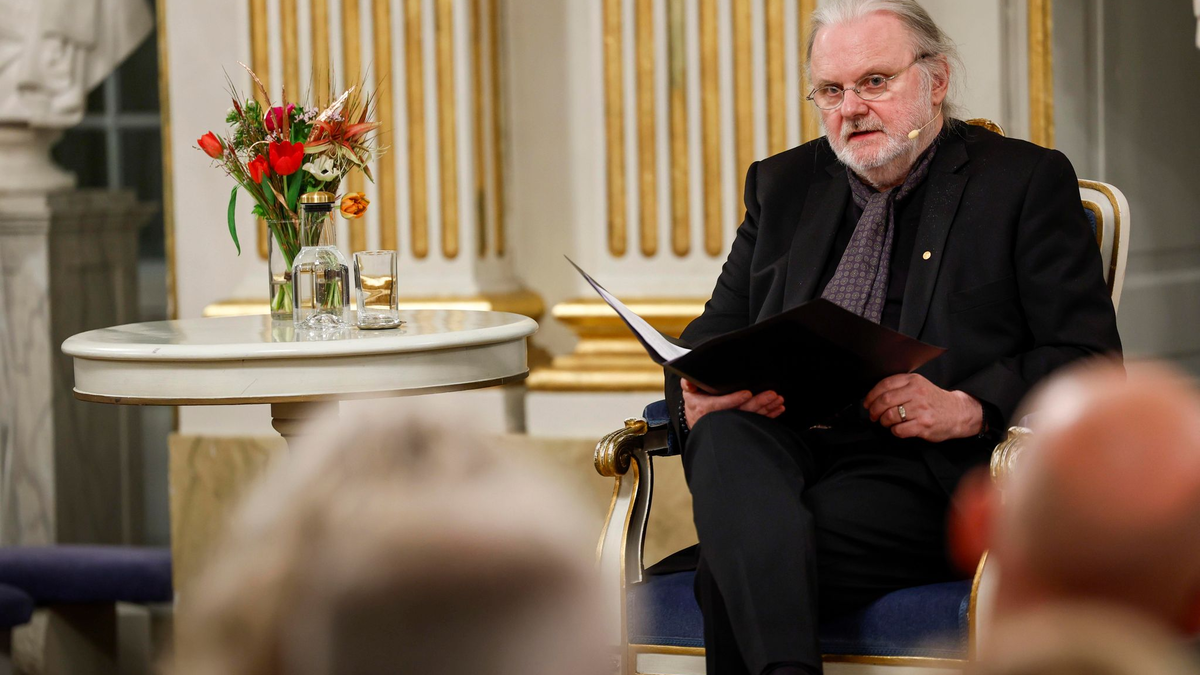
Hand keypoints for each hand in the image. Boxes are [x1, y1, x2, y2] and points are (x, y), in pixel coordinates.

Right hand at [681, 379, 784, 428]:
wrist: (696, 419)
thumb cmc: (696, 402)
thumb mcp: (689, 392)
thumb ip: (688, 383)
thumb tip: (688, 379)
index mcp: (707, 408)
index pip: (722, 404)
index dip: (734, 399)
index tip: (747, 393)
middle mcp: (721, 417)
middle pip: (742, 411)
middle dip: (758, 402)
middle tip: (772, 394)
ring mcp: (732, 423)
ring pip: (752, 416)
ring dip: (767, 408)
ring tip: (778, 400)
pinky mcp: (741, 425)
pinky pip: (756, 421)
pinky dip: (769, 416)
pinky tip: (778, 409)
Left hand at [863, 374, 982, 441]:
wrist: (958, 412)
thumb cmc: (934, 400)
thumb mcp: (919, 386)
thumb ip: (900, 387)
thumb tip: (873, 396)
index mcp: (914, 381)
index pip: (885, 384)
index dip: (871, 395)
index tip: (867, 403)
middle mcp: (917, 393)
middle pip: (885, 401)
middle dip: (874, 410)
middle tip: (873, 415)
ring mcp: (921, 409)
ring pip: (890, 416)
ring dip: (884, 422)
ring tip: (887, 422)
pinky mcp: (924, 425)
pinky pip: (899, 430)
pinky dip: (894, 431)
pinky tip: (898, 429)